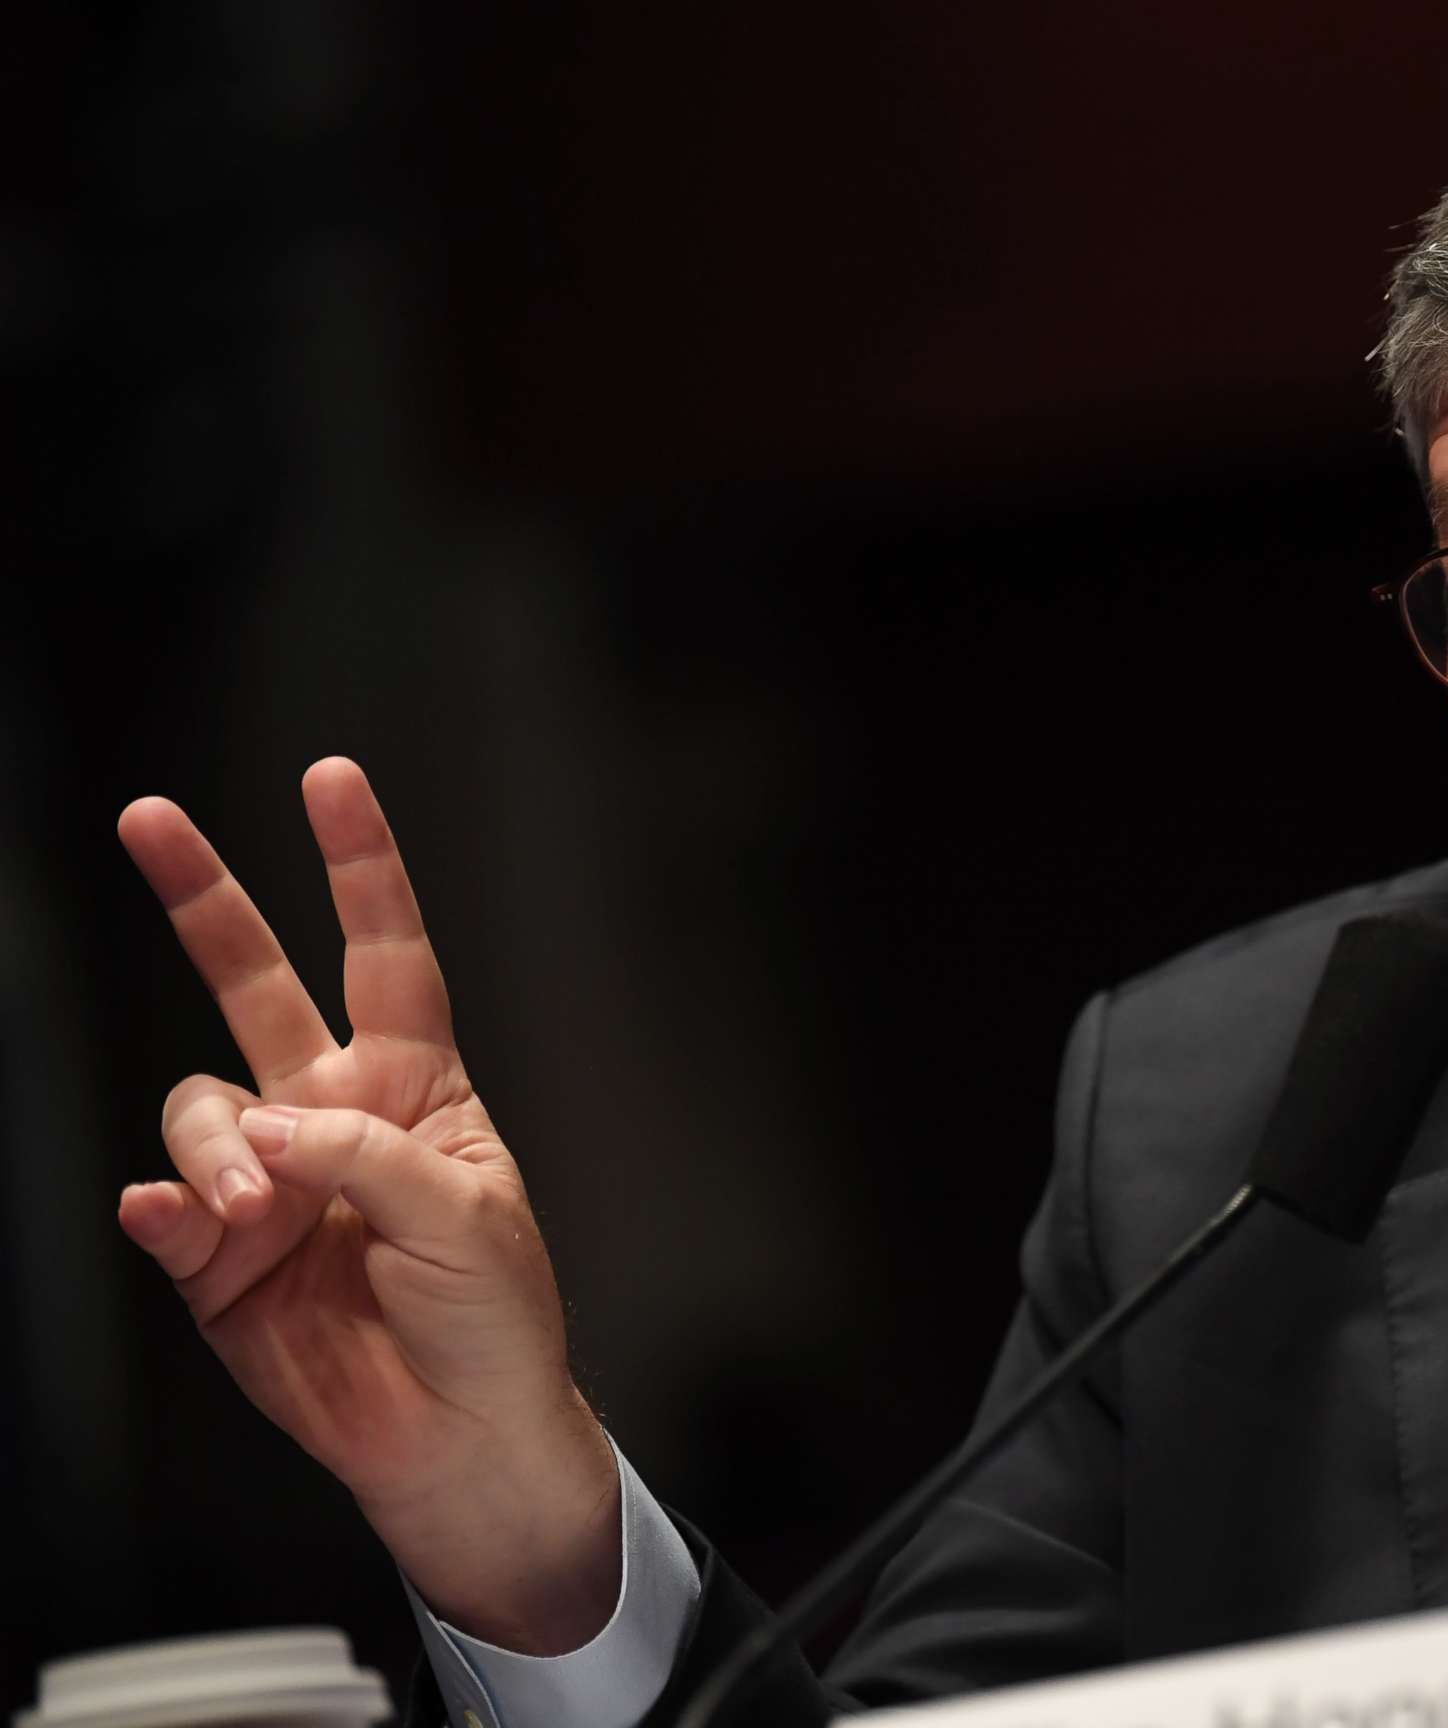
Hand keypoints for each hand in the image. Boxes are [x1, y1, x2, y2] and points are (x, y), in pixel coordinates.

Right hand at [115, 760, 620, 1652]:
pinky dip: (169, 1208)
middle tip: (149, 817)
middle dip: (202, 898)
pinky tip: (188, 1221)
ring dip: (216, 1148)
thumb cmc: (491, 1314)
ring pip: (200, 1106)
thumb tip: (266, 1123)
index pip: (386, 953)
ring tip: (249, 1209)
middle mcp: (331, 1113)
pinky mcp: (214, 1255)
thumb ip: (364, 1153)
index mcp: (416, 1084)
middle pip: (254, 983)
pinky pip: (166, 1206)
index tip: (331, 778)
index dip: (359, 866)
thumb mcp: (465, 1214)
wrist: (458, 1430)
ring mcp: (267, 1178)